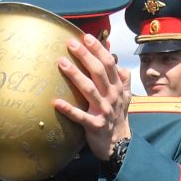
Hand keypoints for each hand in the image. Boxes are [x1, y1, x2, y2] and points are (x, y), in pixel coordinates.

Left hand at [53, 33, 130, 161]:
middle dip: (85, 56)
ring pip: (89, 90)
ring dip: (75, 76)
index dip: (98, 50)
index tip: (86, 37)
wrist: (119, 144)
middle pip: (98, 72)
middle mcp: (111, 96)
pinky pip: (80, 116)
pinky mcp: (94, 125)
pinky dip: (69, 110)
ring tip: (61, 62)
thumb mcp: (124, 97)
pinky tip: (56, 102)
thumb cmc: (117, 117)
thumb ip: (123, 80)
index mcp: (117, 87)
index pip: (109, 64)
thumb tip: (120, 63)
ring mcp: (103, 111)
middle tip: (70, 43)